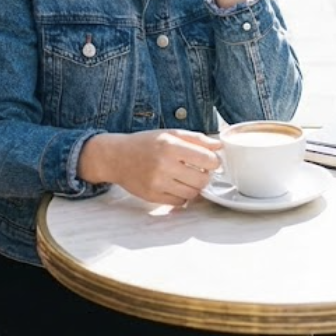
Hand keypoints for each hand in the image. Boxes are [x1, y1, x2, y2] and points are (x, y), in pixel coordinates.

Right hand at [79, 130, 221, 205]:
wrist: (116, 157)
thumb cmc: (145, 143)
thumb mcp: (170, 133)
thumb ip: (196, 139)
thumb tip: (219, 146)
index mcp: (170, 145)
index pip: (208, 159)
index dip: (214, 161)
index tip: (211, 161)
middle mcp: (163, 165)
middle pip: (202, 179)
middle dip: (206, 176)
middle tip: (200, 170)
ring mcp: (157, 183)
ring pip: (192, 193)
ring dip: (195, 187)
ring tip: (187, 177)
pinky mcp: (152, 196)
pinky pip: (179, 202)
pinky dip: (182, 196)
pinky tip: (176, 185)